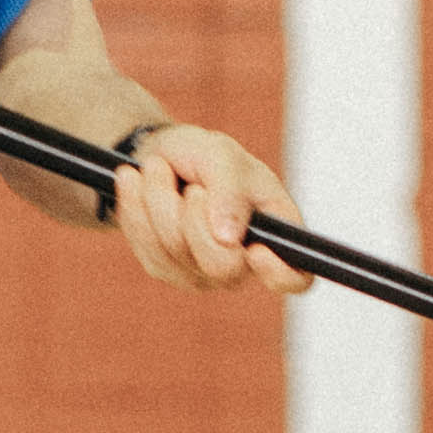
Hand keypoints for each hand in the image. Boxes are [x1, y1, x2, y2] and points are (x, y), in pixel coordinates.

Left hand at [102, 124, 311, 296]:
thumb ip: (230, 191)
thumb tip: (229, 237)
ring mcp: (203, 272)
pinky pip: (146, 247)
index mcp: (275, 232)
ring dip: (159, 201)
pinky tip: (135, 183)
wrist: (159, 157)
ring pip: (176, 252)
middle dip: (196, 219)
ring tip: (157, 168)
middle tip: (191, 186)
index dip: (281, 274)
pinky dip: (137, 208)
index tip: (256, 250)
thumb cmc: (204, 156)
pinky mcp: (165, 268)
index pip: (297, 277)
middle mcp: (243, 262)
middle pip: (223, 268)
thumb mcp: (222, 155)